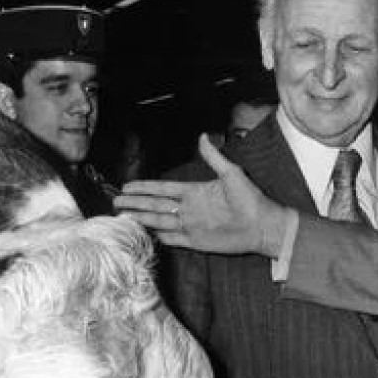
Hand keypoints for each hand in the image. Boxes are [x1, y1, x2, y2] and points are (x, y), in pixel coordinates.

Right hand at [113, 134, 291, 255]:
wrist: (262, 225)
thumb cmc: (250, 198)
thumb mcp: (231, 173)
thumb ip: (214, 157)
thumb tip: (203, 136)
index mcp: (194, 192)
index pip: (163, 189)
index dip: (145, 187)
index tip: (127, 186)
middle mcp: (189, 209)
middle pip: (155, 205)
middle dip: (135, 203)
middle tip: (115, 202)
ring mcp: (191, 225)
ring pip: (159, 221)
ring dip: (141, 219)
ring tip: (122, 217)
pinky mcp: (196, 242)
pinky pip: (172, 239)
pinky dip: (158, 237)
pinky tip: (144, 235)